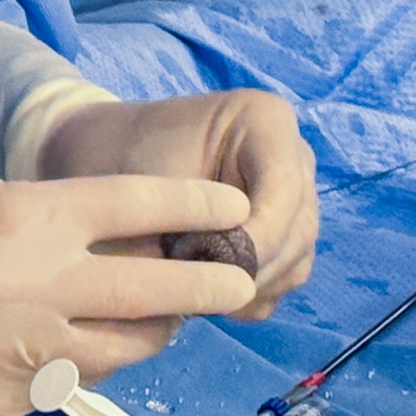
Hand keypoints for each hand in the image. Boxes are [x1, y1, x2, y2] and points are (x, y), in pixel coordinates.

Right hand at [0, 174, 255, 415]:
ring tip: (157, 314)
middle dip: (211, 284)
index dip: (199, 204)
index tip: (239, 208)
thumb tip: (125, 243)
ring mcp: (7, 352)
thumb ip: (45, 223)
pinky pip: (62, 385)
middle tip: (241, 279)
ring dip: (149, 331)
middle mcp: (23, 285)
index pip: (138, 204)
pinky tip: (70, 346)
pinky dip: (78, 365)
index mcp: (16, 215)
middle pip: (155, 288)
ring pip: (123, 350)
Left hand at [37, 92, 317, 317]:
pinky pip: (287, 277)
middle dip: (251, 270)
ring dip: (251, 288)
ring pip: (296, 260)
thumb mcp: (146, 185)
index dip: (257, 237)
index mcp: (266, 120)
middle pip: (297, 230)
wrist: (118, 158)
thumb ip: (180, 225)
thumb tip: (210, 282)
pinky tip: (209, 293)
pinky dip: (252, 295)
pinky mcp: (289, 233)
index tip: (213, 272)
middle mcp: (294, 157)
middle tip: (197, 293)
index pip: (283, 187)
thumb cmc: (126, 160)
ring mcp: (297, 196)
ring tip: (197, 294)